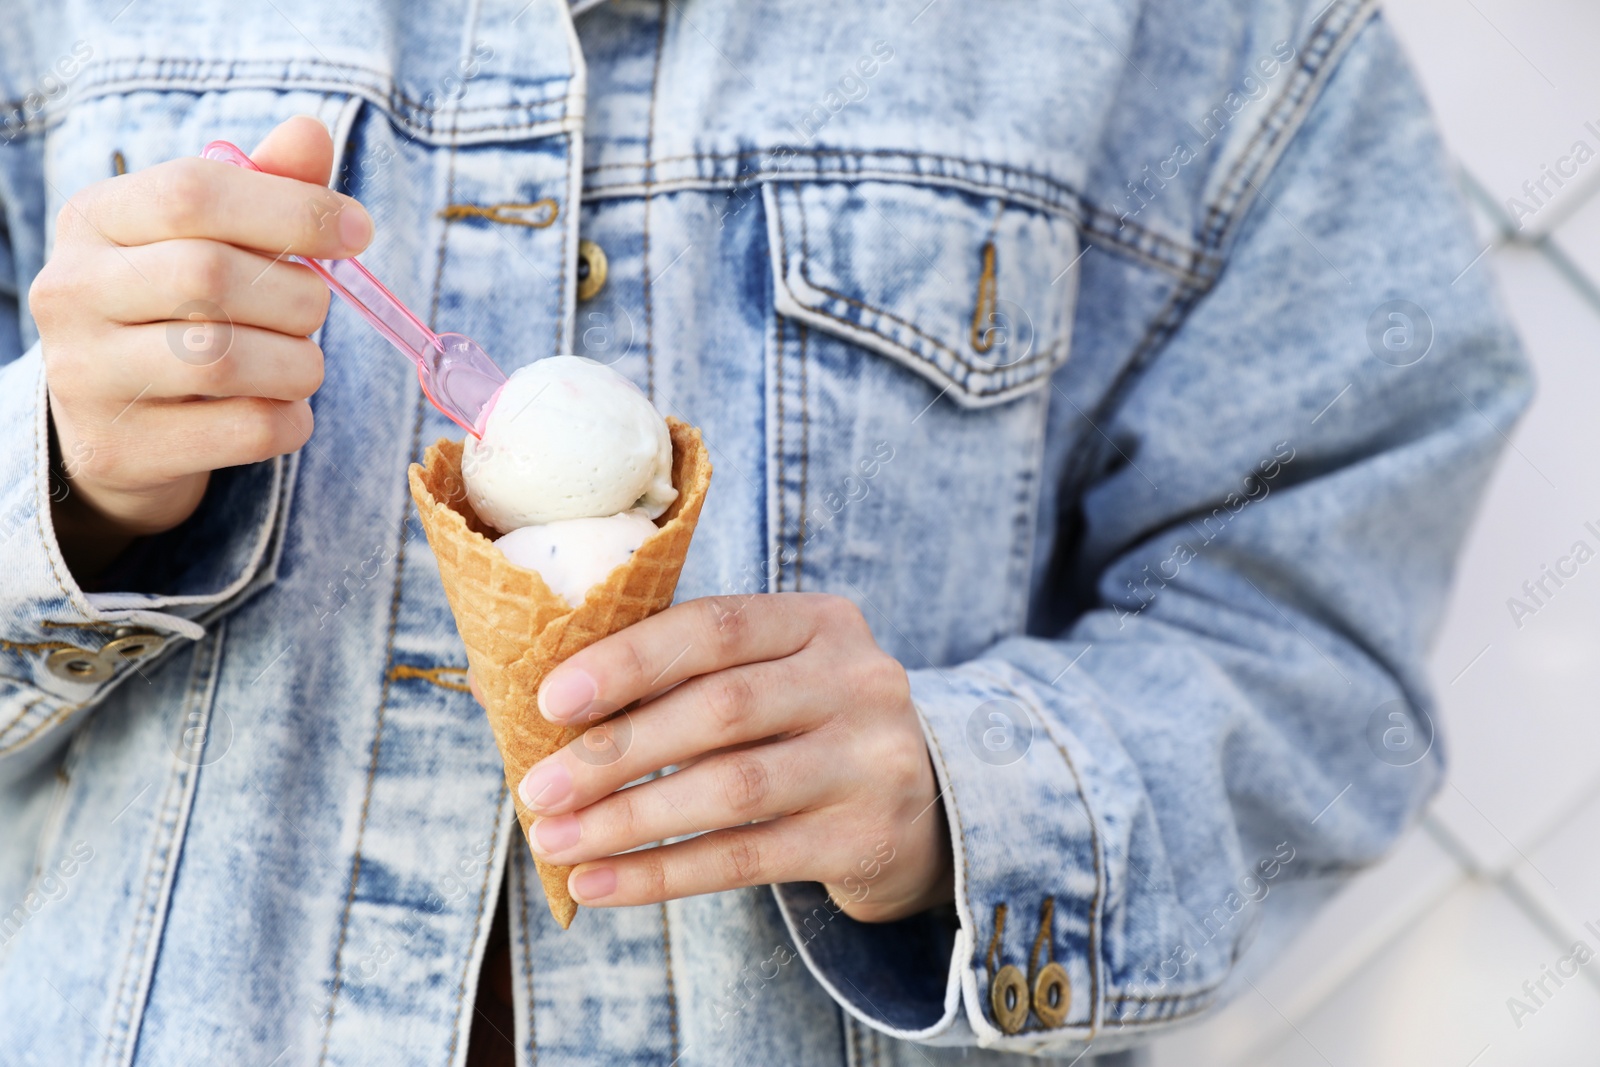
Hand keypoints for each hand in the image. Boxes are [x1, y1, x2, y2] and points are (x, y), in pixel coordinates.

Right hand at [32, 115, 372, 577]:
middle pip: (210, 276)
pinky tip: (286, 408)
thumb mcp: (210, 238)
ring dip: (299, 363)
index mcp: (95, 218)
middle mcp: (72, 290)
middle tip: (315, 311)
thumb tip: (311, 134)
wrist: (118, 421)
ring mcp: (85, 374)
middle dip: (297, 297)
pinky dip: (291, 419)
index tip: (359, 231)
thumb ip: (264, 186)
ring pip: (224, 358)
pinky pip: (242, 430)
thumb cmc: (178, 309)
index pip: (193, 192)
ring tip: (301, 363)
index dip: (293, 208)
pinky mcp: (119, 447)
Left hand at [499, 593, 953, 921]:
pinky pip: (747, 859)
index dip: (629, 661)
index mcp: (821, 621)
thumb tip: (539, 701)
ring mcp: (869, 761)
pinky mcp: (865, 838)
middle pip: (721, 709)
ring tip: (555, 842)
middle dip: (616, 751)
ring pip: (732, 788)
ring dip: (629, 819)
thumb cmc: (807, 731)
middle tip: (539, 788)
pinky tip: (600, 885)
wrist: (925, 808)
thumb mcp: (773, 677)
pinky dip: (662, 874)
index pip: (715, 627)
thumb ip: (687, 675)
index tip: (552, 699)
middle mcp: (858, 681)